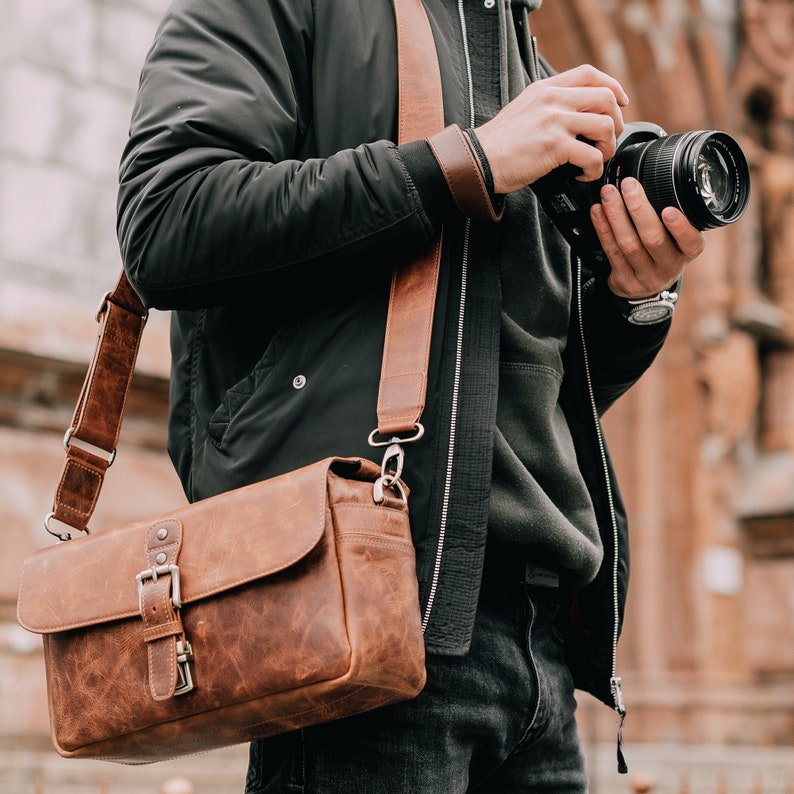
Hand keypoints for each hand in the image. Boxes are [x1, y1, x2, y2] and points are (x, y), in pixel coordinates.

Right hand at [473, 64, 629, 193]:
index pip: (590, 74)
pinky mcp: (555, 146)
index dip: (613, 86)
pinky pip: (592, 156)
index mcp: (546, 89)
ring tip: (594, 160)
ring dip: (607, 148)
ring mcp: (555, 121)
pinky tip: (582, 175)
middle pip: (606, 98)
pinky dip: (594, 170)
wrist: (478, 161)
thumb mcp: (523, 110)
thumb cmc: (498, 145)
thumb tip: (573, 116)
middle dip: (616, 122)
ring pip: (606, 126)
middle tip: (606, 141)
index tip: (620, 103)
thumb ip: (547, 106)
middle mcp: (553, 100)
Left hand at [591, 178, 704, 298]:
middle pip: (653, 239)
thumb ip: (674, 218)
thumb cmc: (664, 253)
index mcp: (688, 252)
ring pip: (629, 245)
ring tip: (608, 194)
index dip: (680, 227)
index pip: (690, 242)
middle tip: (629, 186)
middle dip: (639, 209)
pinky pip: (611, 252)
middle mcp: (669, 266)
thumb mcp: (679, 240)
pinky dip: (603, 229)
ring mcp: (646, 276)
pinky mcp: (625, 280)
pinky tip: (598, 212)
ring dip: (616, 216)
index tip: (669, 210)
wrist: (646, 290)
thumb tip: (659, 178)